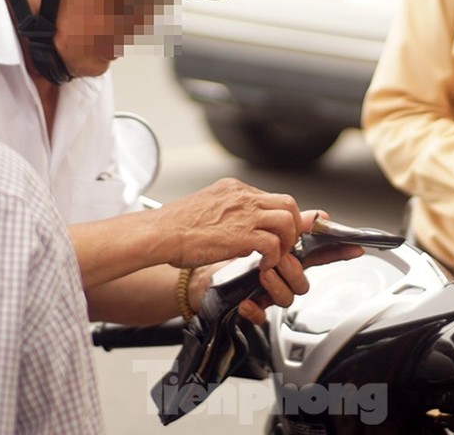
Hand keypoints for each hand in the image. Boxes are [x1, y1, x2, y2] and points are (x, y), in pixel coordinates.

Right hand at [146, 178, 301, 272]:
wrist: (160, 233)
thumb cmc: (174, 227)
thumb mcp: (206, 209)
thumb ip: (227, 214)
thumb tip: (240, 230)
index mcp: (233, 189)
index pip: (270, 197)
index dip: (278, 218)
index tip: (277, 233)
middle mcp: (242, 196)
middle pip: (288, 203)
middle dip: (293, 226)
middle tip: (286, 244)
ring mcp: (244, 213)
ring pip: (287, 220)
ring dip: (287, 241)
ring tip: (277, 256)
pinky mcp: (243, 234)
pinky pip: (274, 244)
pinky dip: (274, 257)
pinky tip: (263, 265)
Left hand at [192, 210, 364, 324]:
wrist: (185, 258)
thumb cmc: (217, 242)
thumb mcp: (251, 224)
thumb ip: (284, 222)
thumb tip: (315, 214)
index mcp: (282, 253)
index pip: (316, 253)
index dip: (338, 252)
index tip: (355, 247)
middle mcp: (277, 274)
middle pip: (304, 280)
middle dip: (293, 268)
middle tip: (276, 258)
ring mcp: (263, 292)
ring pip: (288, 298)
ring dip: (277, 286)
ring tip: (260, 274)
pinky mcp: (247, 305)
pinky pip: (261, 316)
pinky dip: (255, 309)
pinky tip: (246, 301)